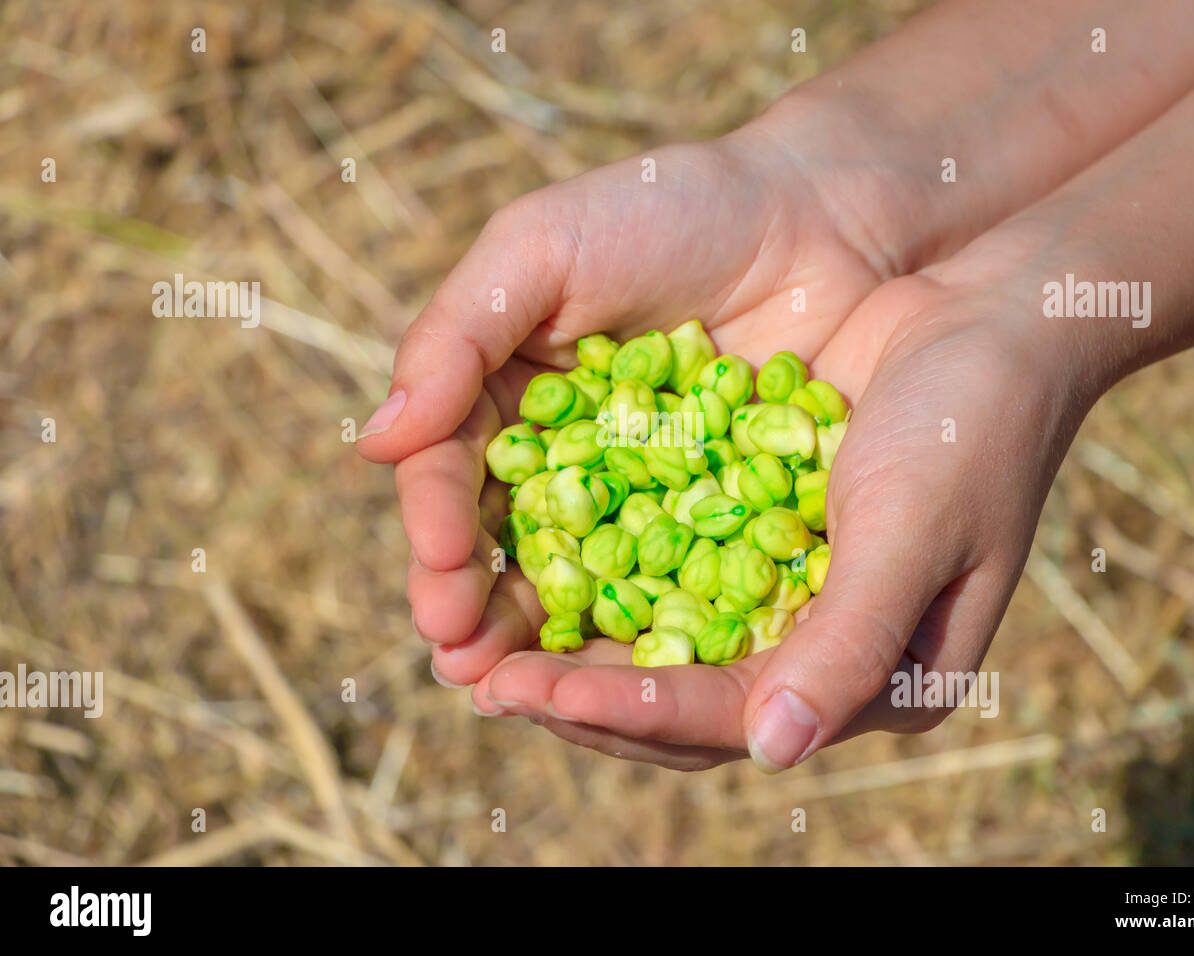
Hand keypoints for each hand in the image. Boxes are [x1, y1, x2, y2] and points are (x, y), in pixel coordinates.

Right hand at [357, 126, 909, 697]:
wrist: (817, 215)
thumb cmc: (665, 213)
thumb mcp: (539, 249)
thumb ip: (454, 338)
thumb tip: (375, 442)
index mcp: (507, 402)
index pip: (455, 475)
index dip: (438, 526)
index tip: (437, 571)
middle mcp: (566, 465)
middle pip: (507, 550)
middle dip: (477, 609)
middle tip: (462, 659)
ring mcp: (643, 504)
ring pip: (581, 585)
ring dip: (543, 644)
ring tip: (515, 690)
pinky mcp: (720, 531)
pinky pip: (674, 590)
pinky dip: (645, 633)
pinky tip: (625, 677)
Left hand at [467, 273, 1095, 769]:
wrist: (989, 311)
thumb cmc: (973, 421)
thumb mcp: (917, 529)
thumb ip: (848, 644)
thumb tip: (771, 751)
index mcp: (872, 677)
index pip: (730, 717)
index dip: (628, 709)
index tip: (526, 690)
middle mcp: (816, 648)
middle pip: (677, 701)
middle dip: (575, 691)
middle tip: (475, 676)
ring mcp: (781, 590)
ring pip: (656, 643)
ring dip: (569, 641)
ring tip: (476, 637)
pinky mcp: (751, 528)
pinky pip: (658, 566)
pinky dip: (594, 569)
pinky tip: (528, 558)